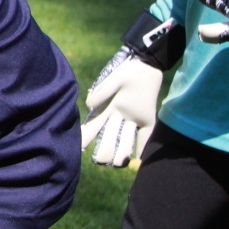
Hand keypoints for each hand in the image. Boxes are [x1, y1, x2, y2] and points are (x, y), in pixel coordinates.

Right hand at [80, 46, 162, 166]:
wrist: (145, 65)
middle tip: (101, 160)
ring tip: (117, 163)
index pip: (92, 128)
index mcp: (106, 110)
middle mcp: (117, 118)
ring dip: (120, 153)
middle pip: (108, 139)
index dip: (85, 139)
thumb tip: (90, 106)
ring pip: (124, 141)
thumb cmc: (126, 72)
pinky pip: (144, 136)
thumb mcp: (113, 80)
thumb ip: (102, 93)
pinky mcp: (147, 119)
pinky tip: (138, 160)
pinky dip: (141, 148)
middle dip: (104, 151)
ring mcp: (132, 119)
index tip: (80, 148)